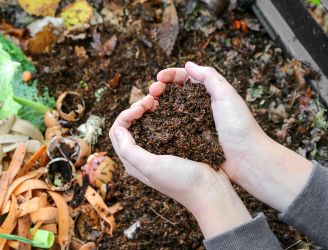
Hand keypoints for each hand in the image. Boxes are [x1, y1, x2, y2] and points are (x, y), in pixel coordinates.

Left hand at [109, 81, 251, 238]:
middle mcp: (142, 155)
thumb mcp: (152, 167)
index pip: (117, 133)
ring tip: (159, 100)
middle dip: (136, 109)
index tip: (141, 107)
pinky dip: (162, 114)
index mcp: (132, 162)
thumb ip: (130, 150)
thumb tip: (118, 130)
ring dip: (149, 110)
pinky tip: (170, 107)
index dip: (125, 115)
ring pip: (146, 124)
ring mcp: (159, 150)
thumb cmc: (181, 181)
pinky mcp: (174, 146)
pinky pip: (162, 125)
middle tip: (151, 99)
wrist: (210, 190)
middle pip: (130, 126)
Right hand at [150, 62, 312, 211]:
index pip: (185, 78)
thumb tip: (188, 64)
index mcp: (208, 93)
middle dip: (159, 89)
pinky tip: (151, 121)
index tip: (158, 78)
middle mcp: (198, 106)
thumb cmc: (239, 126)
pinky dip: (159, 122)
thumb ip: (209, 77)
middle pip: (173, 93)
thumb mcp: (227, 95)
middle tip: (151, 92)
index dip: (170, 76)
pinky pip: (170, 128)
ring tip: (148, 105)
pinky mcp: (187, 139)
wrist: (246, 158)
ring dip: (156, 104)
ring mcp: (191, 123)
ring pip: (168, 109)